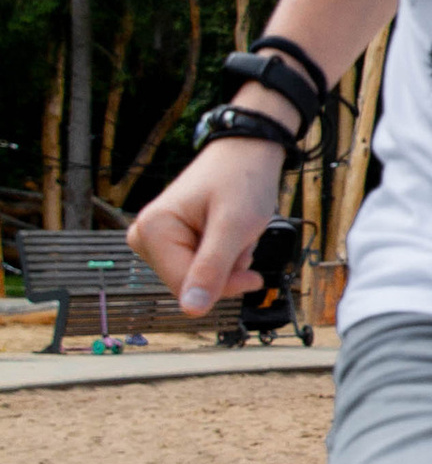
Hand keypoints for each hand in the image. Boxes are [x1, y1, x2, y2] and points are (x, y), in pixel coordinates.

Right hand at [132, 138, 286, 316]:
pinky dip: (223, 257)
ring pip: (198, 280)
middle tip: (239, 238)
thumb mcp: (234, 226)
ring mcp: (155, 240)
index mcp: (152, 230)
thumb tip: (192, 311)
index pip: (185, 288)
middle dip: (225, 270)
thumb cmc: (241, 180)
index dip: (225, 287)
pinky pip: (200, 269)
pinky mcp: (169, 243)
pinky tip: (228, 233)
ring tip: (234, 230)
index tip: (255, 275)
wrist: (247, 153)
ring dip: (227, 263)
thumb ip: (212, 269)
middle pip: (190, 285)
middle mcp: (144, 236)